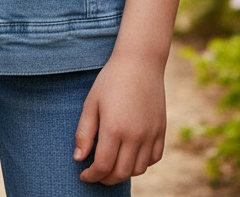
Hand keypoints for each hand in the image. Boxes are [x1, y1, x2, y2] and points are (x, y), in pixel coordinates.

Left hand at [73, 52, 166, 184]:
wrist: (140, 61)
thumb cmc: (111, 79)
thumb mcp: (91, 102)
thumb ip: (84, 132)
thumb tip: (79, 159)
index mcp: (114, 128)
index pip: (102, 166)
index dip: (91, 176)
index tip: (83, 174)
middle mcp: (134, 135)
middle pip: (121, 173)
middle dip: (106, 179)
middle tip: (97, 174)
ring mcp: (150, 133)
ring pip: (138, 169)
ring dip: (124, 172)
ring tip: (113, 164)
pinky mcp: (161, 129)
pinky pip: (154, 158)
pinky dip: (143, 163)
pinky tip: (132, 156)